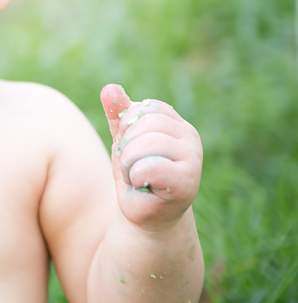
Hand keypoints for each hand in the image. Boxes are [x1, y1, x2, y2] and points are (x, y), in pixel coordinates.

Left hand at [100, 84, 202, 231]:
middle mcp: (190, 137)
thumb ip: (118, 114)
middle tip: (133, 167)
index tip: (130, 147)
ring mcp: (193, 159)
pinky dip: (136, 177)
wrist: (144, 214)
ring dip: (129, 163)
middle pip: (144, 124)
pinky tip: (144, 186)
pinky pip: (149, 166)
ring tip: (138, 176)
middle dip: (126, 147)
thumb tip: (108, 88)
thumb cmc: (136, 174)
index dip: (127, 127)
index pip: (144, 107)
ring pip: (145, 144)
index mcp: (176, 123)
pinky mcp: (188, 181)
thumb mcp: (123, 140)